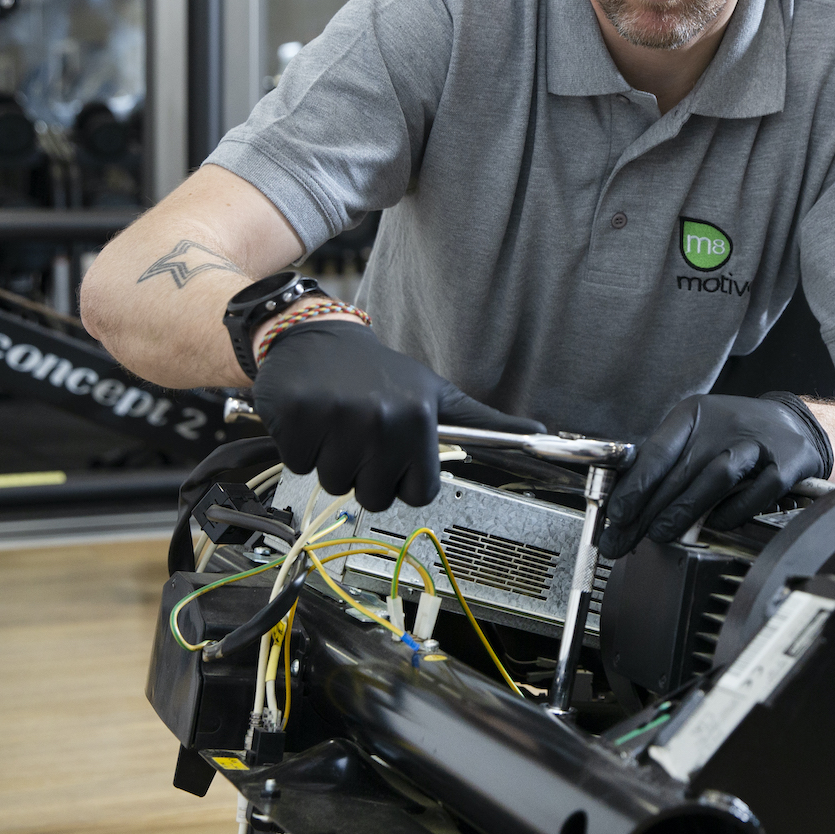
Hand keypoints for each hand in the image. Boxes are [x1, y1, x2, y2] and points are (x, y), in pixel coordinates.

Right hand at [252, 321, 542, 509]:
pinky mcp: (295, 415)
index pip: (418, 494)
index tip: (397, 454)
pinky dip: (298, 447)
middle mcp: (380, 418)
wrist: (317, 337)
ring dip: (331, 460)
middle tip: (362, 434)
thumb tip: (539, 432)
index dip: (404, 480)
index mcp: (419, 416)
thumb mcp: (437, 394)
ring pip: (333, 484)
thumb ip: (486, 420)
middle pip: (374, 496)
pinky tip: (312, 416)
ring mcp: (336, 417)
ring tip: (338, 421)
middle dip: (365, 473)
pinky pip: (297, 464)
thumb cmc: (381, 374)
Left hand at [599, 393, 832, 557]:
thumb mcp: (697, 434)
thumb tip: (626, 503)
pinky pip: (758, 491)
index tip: (617, 513)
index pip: (659, 450)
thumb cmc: (734, 434)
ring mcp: (757, 443)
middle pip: (682, 470)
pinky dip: (735, 510)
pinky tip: (716, 524)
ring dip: (686, 509)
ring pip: (717, 476)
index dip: (635, 485)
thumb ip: (666, 463)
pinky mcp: (785, 462)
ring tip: (662, 533)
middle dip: (649, 510)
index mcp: (695, 414)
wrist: (793, 424)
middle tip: (626, 537)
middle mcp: (724, 424)